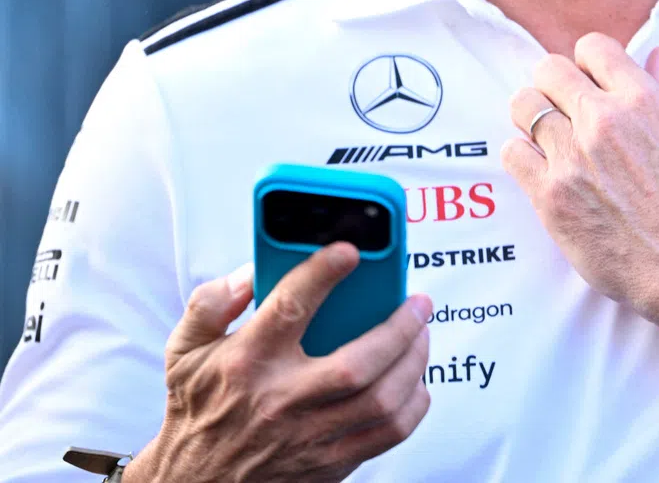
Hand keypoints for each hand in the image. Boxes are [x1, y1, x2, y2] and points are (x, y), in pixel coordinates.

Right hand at [125, 244, 431, 482]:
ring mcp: (308, 437)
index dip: (324, 272)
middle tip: (418, 302)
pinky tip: (414, 380)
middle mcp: (281, 400)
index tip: (351, 250)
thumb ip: (213, 302)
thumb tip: (252, 270)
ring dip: (413, 362)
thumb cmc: (198, 410)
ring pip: (381, 400)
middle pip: (357, 363)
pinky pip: (387, 435)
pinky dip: (412, 404)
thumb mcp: (185, 350)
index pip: (290, 306)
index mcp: (247, 362)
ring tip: (421, 333)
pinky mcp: (329, 464)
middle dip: (399, 327)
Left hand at [502, 33, 658, 325]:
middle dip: (553, 84)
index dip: (587, 61)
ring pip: (523, 105)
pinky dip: (521, 156)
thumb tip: (657, 55)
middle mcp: (602, 120)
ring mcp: (572, 155)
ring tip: (545, 136)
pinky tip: (539, 168)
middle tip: (562, 107)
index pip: (593, 47)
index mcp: (641, 99)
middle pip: (548, 69)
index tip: (588, 80)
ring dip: (531, 117)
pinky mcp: (550, 193)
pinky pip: (512, 153)